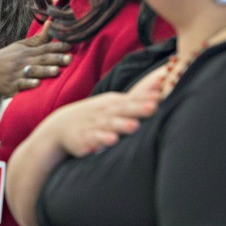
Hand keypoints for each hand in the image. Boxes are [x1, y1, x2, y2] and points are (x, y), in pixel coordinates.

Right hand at [0, 21, 70, 116]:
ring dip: (45, 71)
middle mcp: (23, 61)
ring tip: (57, 71)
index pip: (45, 47)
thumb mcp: (20, 46)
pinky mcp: (11, 85)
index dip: (58, 46)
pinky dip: (28, 84)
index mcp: (27, 51)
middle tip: (70, 59)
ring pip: (33, 71)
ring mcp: (17, 73)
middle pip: (41, 59)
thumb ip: (38, 38)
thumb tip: (51, 23)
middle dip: (56, 59)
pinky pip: (20, 84)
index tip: (71, 45)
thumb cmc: (7, 57)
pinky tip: (37, 84)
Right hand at [41, 71, 163, 157]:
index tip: (163, 92)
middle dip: (138, 108)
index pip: (134, 98)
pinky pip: (94, 138)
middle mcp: (106, 111)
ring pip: (110, 124)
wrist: (62, 125)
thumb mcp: (114, 104)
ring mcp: (95, 124)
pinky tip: (111, 140)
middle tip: (153, 106)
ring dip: (121, 124)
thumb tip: (163, 86)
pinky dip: (102, 139)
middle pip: (124, 109)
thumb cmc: (96, 114)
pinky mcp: (85, 138)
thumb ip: (137, 98)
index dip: (147, 95)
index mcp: (115, 102)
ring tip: (134, 126)